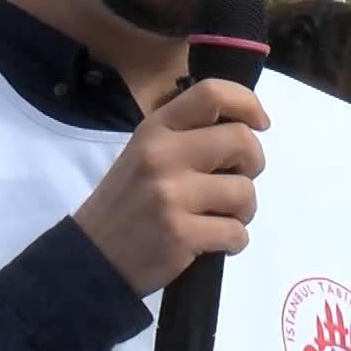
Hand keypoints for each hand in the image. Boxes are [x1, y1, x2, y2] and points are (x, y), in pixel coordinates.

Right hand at [73, 78, 269, 295]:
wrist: (91, 256)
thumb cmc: (126, 202)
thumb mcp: (145, 152)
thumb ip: (186, 136)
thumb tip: (245, 130)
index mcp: (155, 129)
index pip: (212, 93)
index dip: (247, 103)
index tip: (259, 123)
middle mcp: (163, 155)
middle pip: (241, 141)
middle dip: (253, 163)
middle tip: (238, 180)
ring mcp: (171, 195)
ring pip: (245, 192)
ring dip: (244, 210)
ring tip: (221, 217)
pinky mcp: (181, 234)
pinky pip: (236, 233)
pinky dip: (234, 241)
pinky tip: (213, 242)